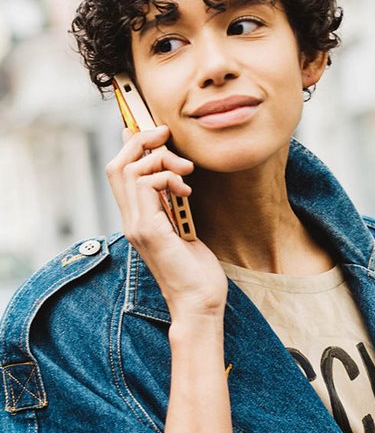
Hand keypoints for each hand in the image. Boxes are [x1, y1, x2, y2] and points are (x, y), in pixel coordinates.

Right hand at [105, 126, 228, 320]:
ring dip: (160, 158)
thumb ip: (172, 201)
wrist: (199, 302)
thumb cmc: (196, 268)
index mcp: (138, 217)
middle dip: (140, 141)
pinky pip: (147, 184)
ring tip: (186, 171)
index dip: (130, 145)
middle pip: (117, 165)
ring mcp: (136, 225)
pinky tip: (186, 191)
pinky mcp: (148, 230)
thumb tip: (172, 173)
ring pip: (128, 169)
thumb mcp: (184, 226)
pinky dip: (168, 176)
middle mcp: (131, 220)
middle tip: (166, 136)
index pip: (120, 172)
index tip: (152, 129)